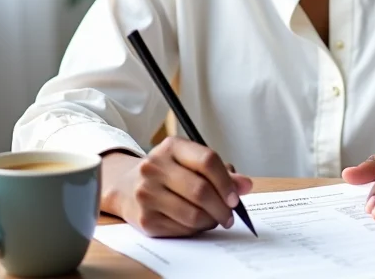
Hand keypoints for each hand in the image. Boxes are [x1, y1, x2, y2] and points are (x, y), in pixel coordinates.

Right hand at [100, 137, 252, 236]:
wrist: (128, 186)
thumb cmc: (168, 171)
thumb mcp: (191, 161)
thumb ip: (221, 171)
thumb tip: (245, 185)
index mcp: (172, 147)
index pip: (207, 160)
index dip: (226, 181)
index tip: (236, 197)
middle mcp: (156, 167)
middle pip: (201, 190)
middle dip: (222, 206)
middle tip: (230, 214)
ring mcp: (147, 193)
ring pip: (192, 213)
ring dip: (211, 220)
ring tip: (216, 219)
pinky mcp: (145, 218)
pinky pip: (181, 229)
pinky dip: (196, 229)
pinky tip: (198, 223)